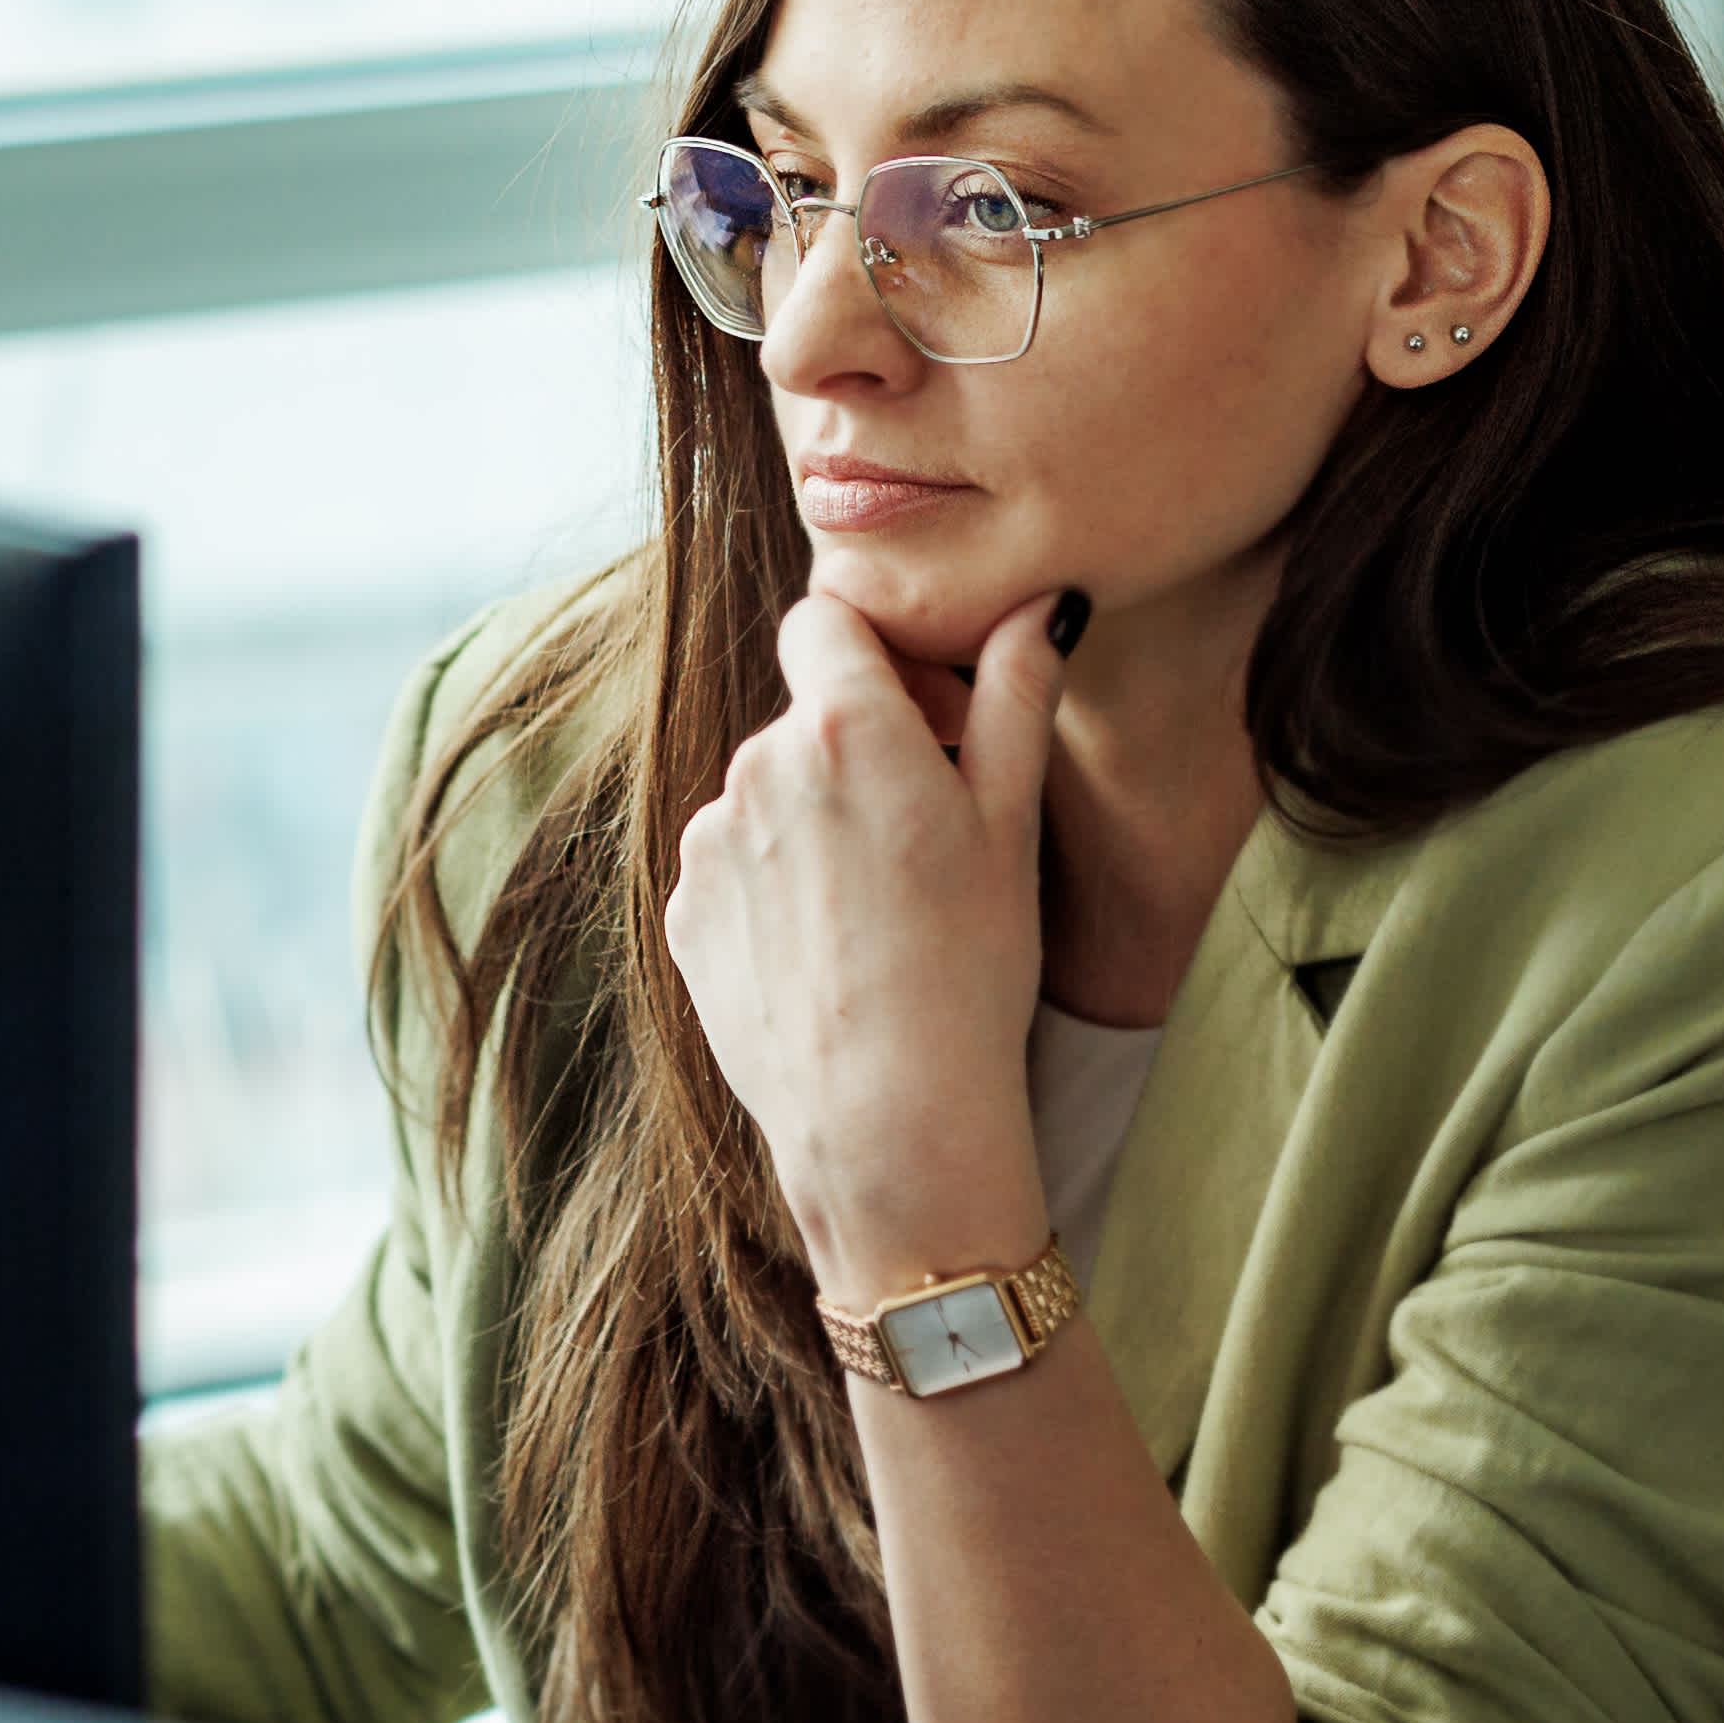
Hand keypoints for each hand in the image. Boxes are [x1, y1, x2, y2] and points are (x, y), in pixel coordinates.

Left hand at [665, 586, 1071, 1290]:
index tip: (927, 714)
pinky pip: (734, 868)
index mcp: (844, 727)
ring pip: (768, 797)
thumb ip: (1015, 697)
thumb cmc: (969, 970)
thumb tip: (1038, 603)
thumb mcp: (1011, 826)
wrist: (887, 1119)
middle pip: (805, 719)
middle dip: (858, 753)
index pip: (826, 619)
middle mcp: (757, 767)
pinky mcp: (685, 913)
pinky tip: (831, 953)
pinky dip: (776, 889)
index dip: (878, 653)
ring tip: (877, 915)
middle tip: (925, 839)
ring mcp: (709, 844)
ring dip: (814, 823)